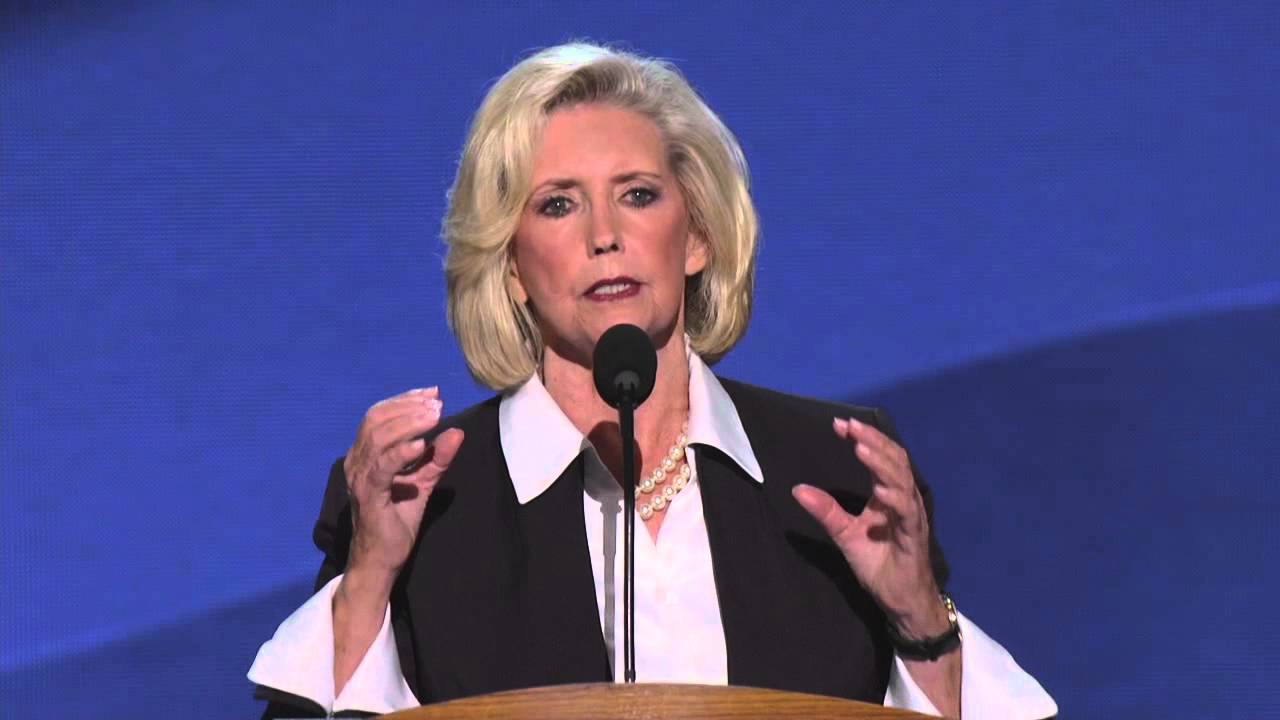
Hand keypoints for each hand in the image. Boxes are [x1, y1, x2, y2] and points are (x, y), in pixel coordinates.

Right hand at [343, 387, 464, 581]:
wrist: (381, 559)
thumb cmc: (397, 519)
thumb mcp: (423, 483)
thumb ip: (438, 458)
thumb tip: (458, 432)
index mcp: (365, 454)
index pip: (379, 414)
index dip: (405, 400)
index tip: (433, 393)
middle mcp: (356, 461)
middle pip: (376, 419)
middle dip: (408, 407)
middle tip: (437, 405)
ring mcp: (359, 478)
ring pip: (378, 438)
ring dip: (408, 423)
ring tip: (433, 417)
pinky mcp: (368, 495)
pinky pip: (382, 467)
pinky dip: (401, 452)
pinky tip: (422, 445)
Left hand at [792, 417, 944, 634]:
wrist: (902, 600)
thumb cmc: (879, 564)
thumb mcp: (846, 534)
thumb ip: (826, 511)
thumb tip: (797, 489)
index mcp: (888, 495)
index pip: (880, 458)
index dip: (863, 439)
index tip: (840, 425)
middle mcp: (904, 500)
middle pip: (894, 460)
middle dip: (872, 440)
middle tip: (850, 426)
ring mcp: (911, 516)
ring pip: (902, 480)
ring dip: (882, 462)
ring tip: (860, 447)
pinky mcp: (914, 536)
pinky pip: (907, 512)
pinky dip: (895, 498)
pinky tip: (880, 488)